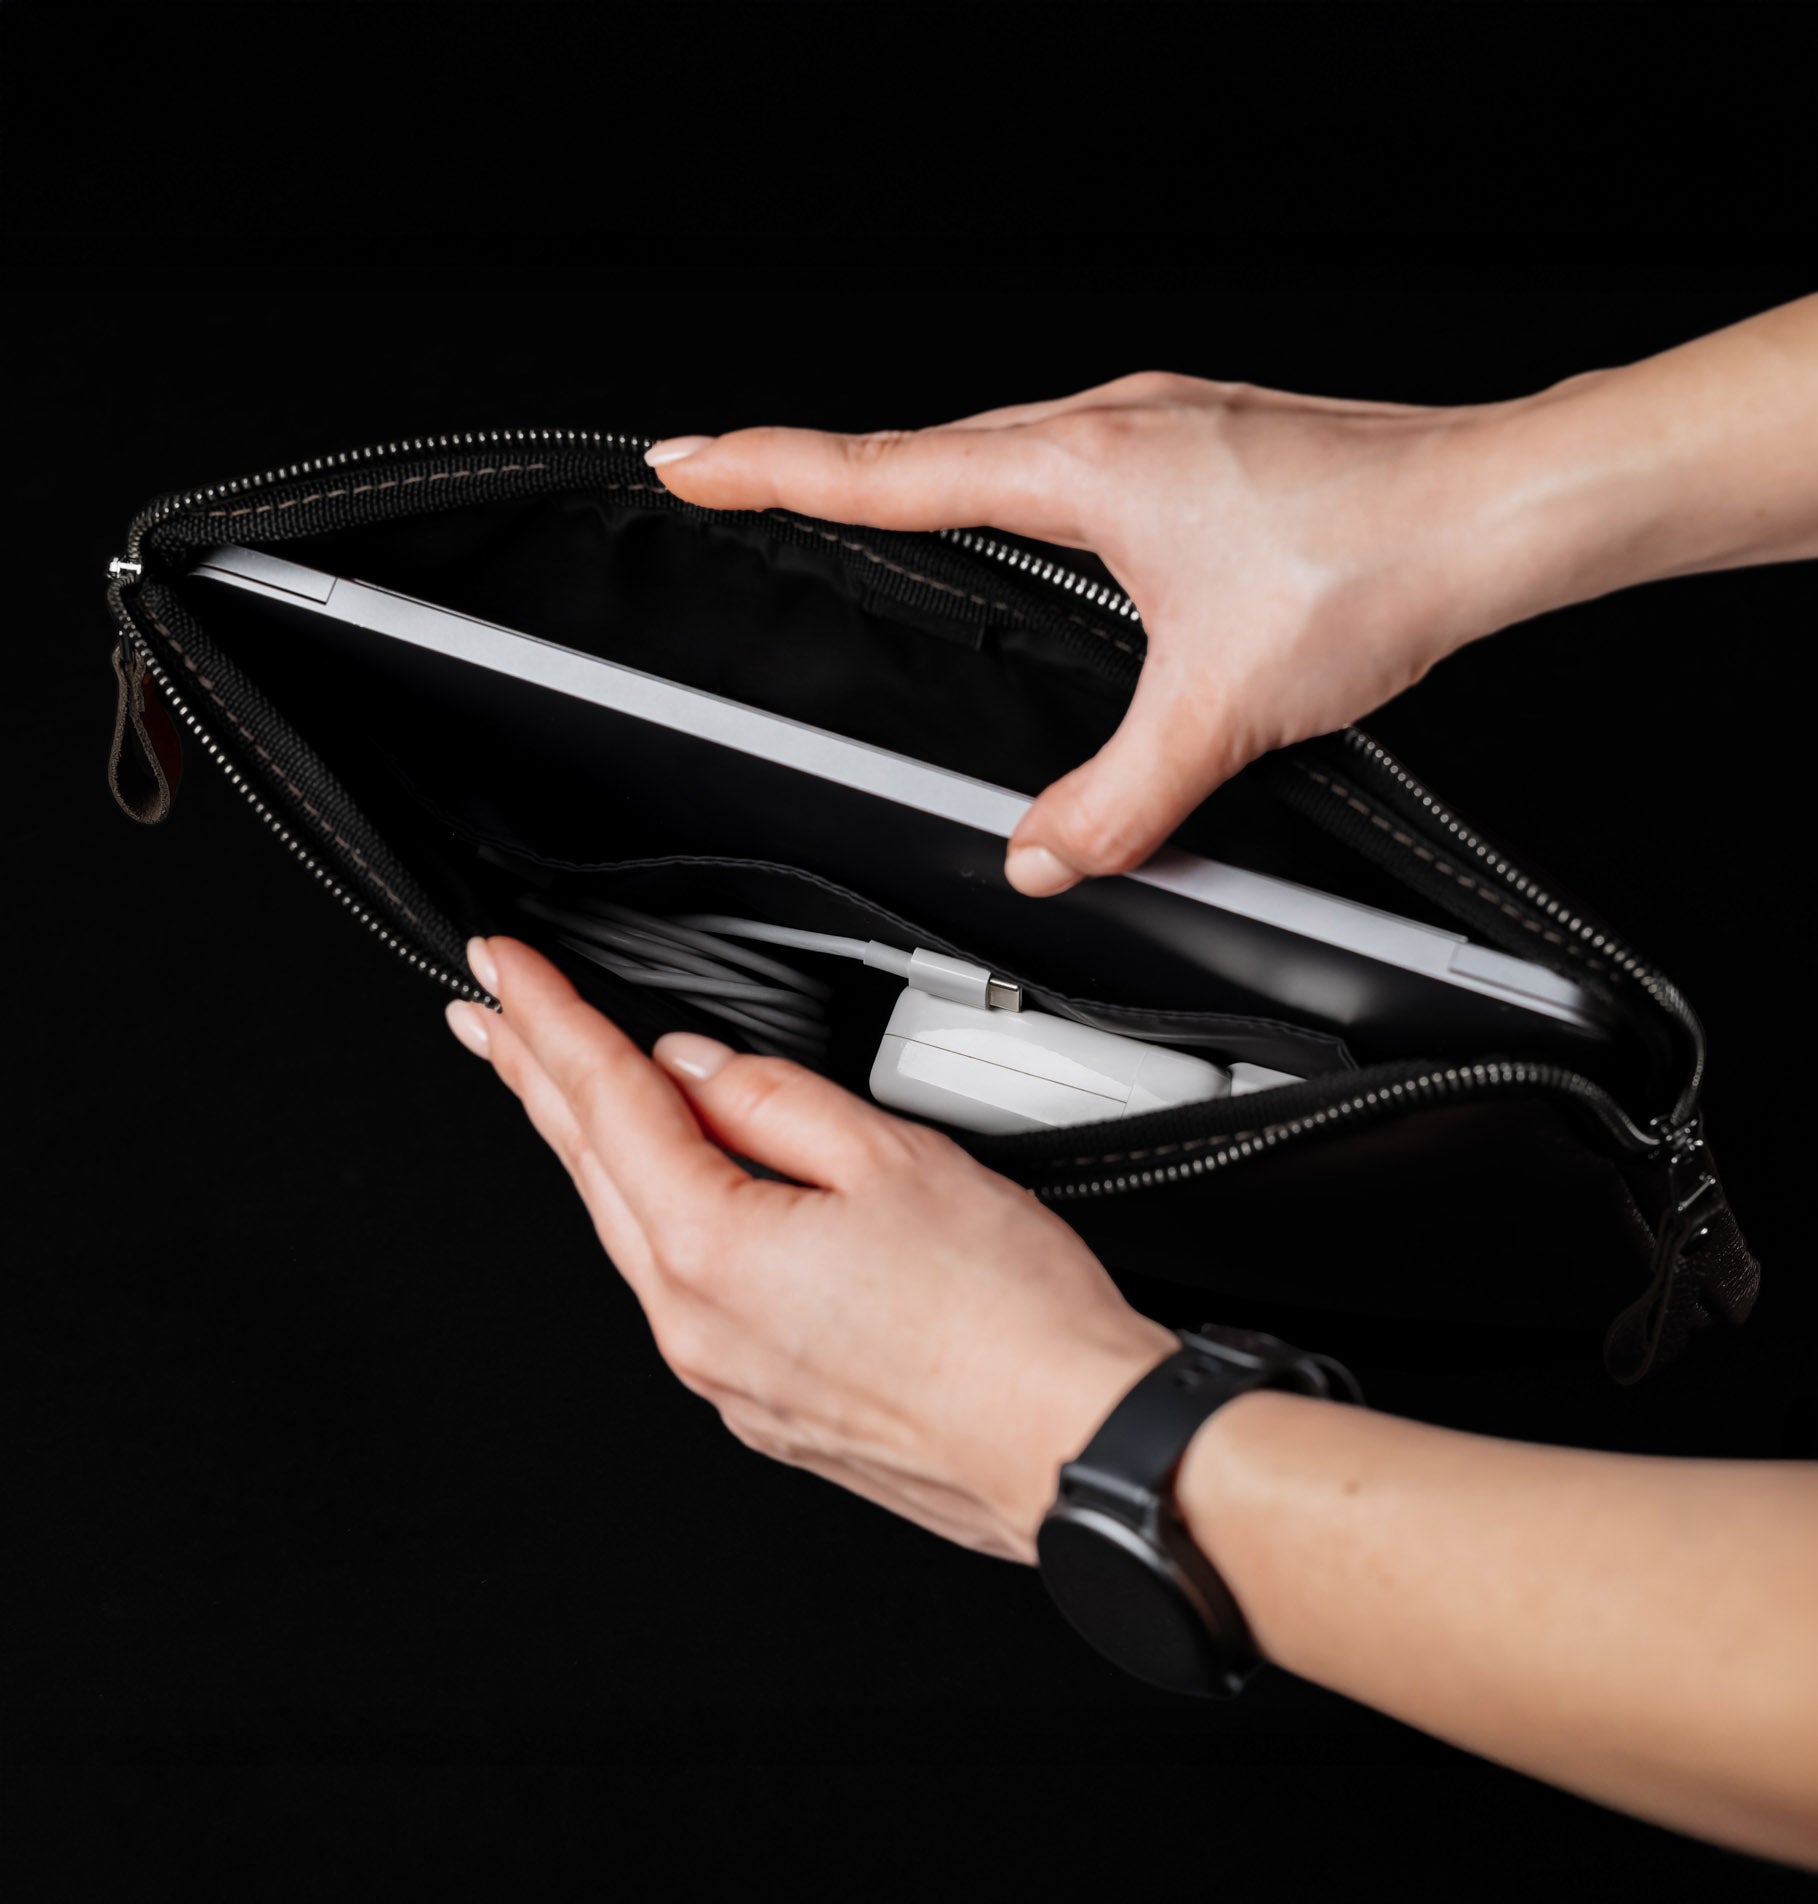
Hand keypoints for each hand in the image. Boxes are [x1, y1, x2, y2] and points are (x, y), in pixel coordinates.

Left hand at [445, 936, 1177, 1559]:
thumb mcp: (893, 1157)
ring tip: (547, 1088)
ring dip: (585, 1149)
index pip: (605, 1101)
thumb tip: (695, 1070)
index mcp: (714, 1249)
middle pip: (590, 1171)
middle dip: (531, 1079)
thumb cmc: (1008, 1320)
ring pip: (629, 1234)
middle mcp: (695, 1326)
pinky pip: (680, 1291)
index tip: (504, 969)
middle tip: (484, 1015)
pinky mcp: (762, 1405)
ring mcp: (723, 1375)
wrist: (1070, 1446)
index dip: (549, 1019)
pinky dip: (654, 1221)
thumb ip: (772, 1100)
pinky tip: (664, 1193)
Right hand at [644, 373, 1504, 893]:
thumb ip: (1119, 800)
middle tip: (734, 474)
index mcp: (1084, 466)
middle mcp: (1111, 427)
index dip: (771, 470)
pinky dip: (1004, 489)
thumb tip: (1047, 856)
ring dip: (915, 472)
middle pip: (926, 446)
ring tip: (847, 500)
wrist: (1503, 510)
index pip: (887, 471)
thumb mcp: (1226, 708)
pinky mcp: (1202, 452)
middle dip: (816, 464)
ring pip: (1000, 448)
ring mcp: (1159, 430)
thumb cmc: (1382, 560)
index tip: (688, 458)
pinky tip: (1026, 530)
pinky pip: (1064, 463)